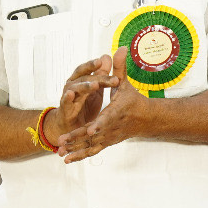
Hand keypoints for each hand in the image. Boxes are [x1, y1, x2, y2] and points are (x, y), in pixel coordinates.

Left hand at [56, 47, 148, 161]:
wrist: (146, 120)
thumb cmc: (133, 100)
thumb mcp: (125, 83)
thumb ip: (119, 68)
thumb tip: (120, 48)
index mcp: (117, 111)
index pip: (108, 117)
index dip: (100, 123)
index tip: (91, 128)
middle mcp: (113, 126)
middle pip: (95, 134)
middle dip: (78, 137)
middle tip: (62, 140)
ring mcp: (110, 136)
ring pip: (92, 145)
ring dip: (76, 150)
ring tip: (61, 153)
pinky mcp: (107, 142)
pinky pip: (93, 150)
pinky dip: (81, 155)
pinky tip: (67, 160)